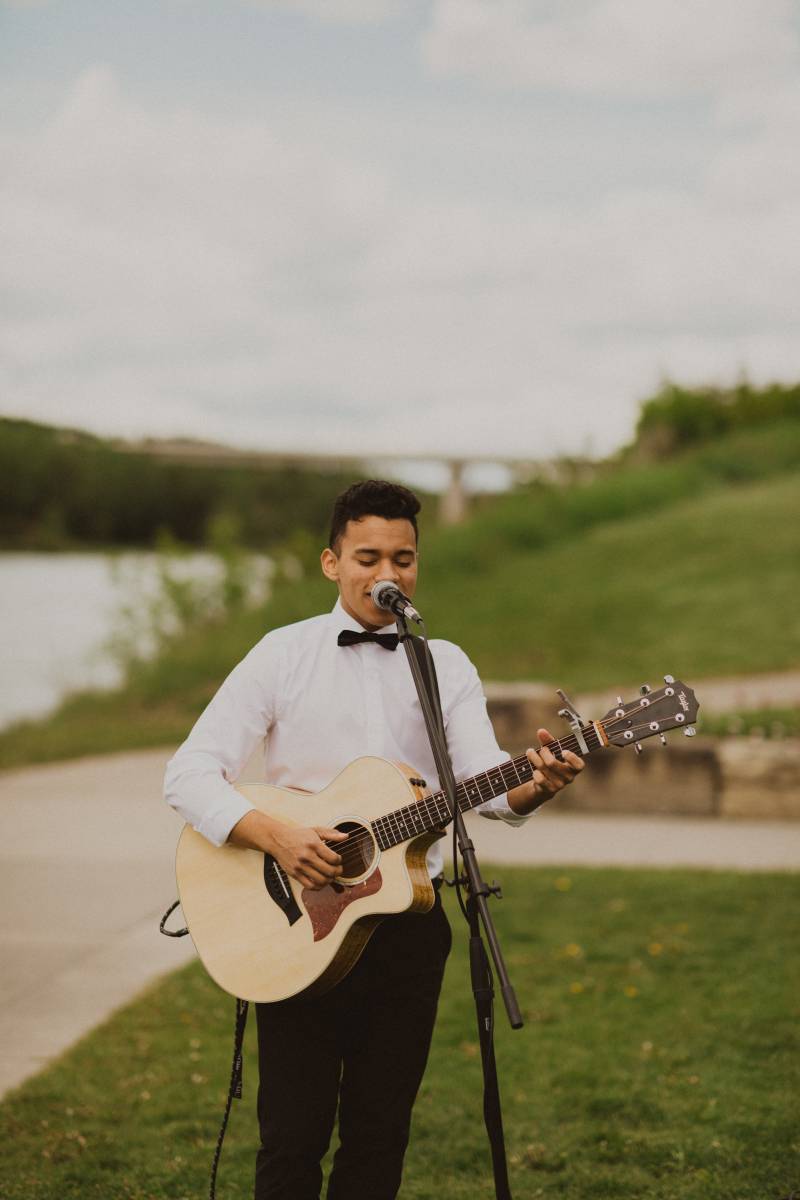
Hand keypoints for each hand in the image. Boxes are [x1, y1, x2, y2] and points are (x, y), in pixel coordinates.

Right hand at [228, 810, 347, 889]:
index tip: (338, 860)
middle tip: (338, 870)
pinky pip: (310, 886)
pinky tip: (321, 881)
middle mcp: (307, 856)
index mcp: (314, 845)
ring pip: (321, 880)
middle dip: (337, 872)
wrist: (278, 839)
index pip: (334, 858)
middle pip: (329, 871)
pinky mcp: (295, 874)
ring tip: (330, 876)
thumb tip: (345, 837)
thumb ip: (331, 834)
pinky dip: (318, 887)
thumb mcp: (315, 831)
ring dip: (329, 880)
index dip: (339, 861)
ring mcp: (300, 866)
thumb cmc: (298, 835)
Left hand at [527, 727, 584, 802]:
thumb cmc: (550, 762)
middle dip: (543, 752)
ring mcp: (559, 785)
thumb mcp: (551, 751)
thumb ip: (548, 741)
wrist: (543, 785)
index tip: (563, 751)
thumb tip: (541, 731)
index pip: (579, 765)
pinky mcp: (549, 791)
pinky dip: (534, 771)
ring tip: (530, 753)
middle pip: (551, 763)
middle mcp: (569, 777)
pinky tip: (534, 770)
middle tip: (541, 749)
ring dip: (534, 758)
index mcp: (574, 767)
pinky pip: (539, 778)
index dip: (572, 758)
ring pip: (543, 768)